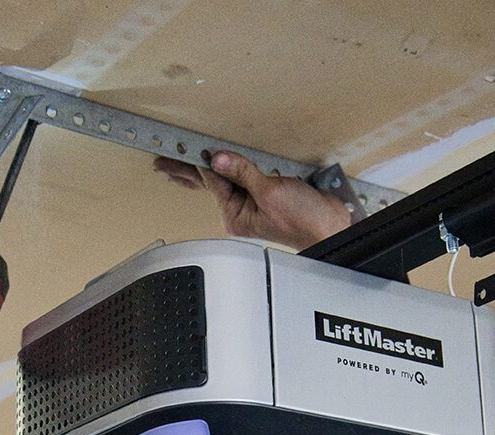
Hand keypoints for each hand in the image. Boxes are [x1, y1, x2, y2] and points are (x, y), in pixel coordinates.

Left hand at [153, 151, 350, 250]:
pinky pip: (244, 177)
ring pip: (225, 180)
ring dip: (206, 169)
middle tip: (162, 163)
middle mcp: (242, 210)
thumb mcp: (270, 192)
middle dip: (186, 172)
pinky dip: (231, 168)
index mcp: (236, 214)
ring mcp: (254, 203)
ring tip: (180, 164)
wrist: (332, 228)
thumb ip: (243, 172)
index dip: (197, 160)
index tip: (180, 147)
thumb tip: (218, 159)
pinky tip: (221, 165)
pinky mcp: (269, 195)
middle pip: (210, 184)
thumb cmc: (305, 222)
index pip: (212, 180)